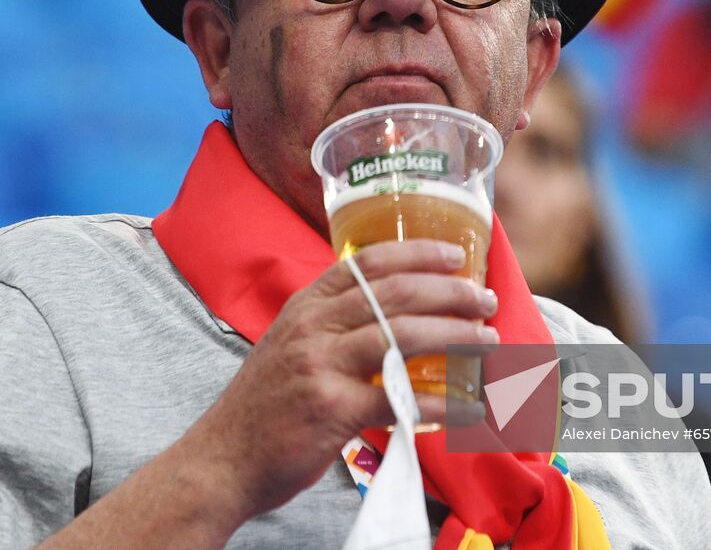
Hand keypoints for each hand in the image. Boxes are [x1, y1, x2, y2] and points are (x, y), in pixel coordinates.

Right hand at [190, 239, 498, 521]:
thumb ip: (333, 323)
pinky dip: (439, 401)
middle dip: (450, 293)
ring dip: (455, 336)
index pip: (368, 262)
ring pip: (403, 336)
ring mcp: (321, 365)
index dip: (418, 253)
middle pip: (395, 294)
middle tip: (484, 299)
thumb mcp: (290, 343)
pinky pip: (398, 397)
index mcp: (306, 304)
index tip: (455, 254)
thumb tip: (395, 314)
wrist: (223, 458)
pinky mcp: (331, 408)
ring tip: (488, 339)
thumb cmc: (266, 403)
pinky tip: (466, 404)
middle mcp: (313, 326)